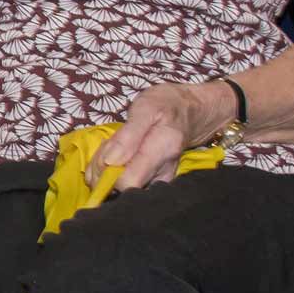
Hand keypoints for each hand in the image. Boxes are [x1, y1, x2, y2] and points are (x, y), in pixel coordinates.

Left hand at [91, 81, 237, 190]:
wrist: (188, 110)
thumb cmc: (165, 105)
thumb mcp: (145, 108)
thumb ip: (127, 136)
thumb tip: (110, 162)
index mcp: (162, 152)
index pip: (128, 182)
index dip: (108, 172)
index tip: (105, 153)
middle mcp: (164, 172)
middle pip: (122, 188)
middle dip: (105, 170)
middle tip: (109, 148)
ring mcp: (162, 179)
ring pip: (123, 187)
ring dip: (108, 170)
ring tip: (115, 149)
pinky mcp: (156, 181)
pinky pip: (128, 184)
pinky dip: (116, 171)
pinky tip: (120, 157)